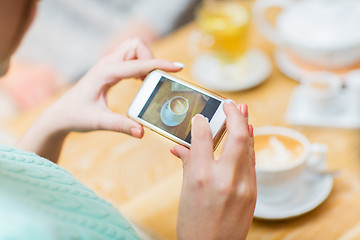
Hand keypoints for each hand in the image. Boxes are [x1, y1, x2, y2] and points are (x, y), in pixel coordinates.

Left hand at [18, 38, 182, 161]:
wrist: (60, 114)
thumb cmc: (76, 116)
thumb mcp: (99, 122)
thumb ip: (121, 126)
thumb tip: (142, 132)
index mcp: (106, 73)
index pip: (138, 63)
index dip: (160, 64)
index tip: (178, 67)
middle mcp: (107, 64)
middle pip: (136, 45)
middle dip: (151, 58)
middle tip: (156, 80)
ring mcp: (108, 64)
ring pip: (134, 48)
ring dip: (146, 60)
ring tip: (151, 81)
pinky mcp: (109, 68)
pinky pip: (130, 57)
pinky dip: (141, 64)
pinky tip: (142, 81)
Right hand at [171, 102, 255, 239]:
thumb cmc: (193, 224)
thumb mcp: (185, 193)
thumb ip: (187, 164)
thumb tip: (179, 147)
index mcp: (201, 178)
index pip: (203, 138)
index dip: (201, 122)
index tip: (200, 116)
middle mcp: (224, 179)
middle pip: (237, 137)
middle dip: (235, 115)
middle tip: (231, 103)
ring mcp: (243, 186)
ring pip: (248, 147)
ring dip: (246, 127)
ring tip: (244, 112)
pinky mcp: (253, 193)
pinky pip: (252, 162)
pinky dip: (249, 146)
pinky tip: (247, 136)